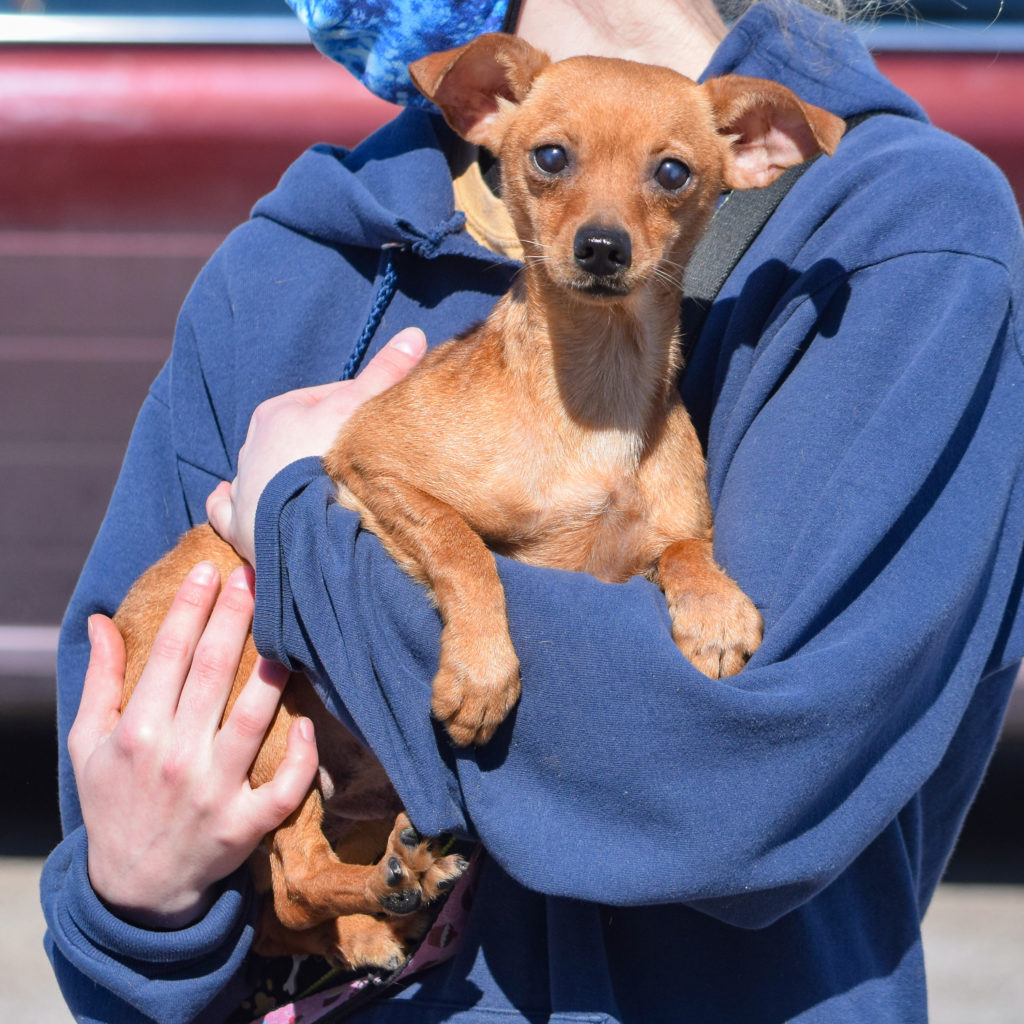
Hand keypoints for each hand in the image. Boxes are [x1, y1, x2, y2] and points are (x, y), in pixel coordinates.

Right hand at [68, 562, 318, 928]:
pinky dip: (301, 760)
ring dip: (271, 677)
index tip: (211, 570)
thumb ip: (99, 680)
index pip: (168, 655)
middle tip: (255, 575)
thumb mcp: (88, 743)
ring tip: (289, 633)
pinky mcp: (244, 826)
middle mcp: (174, 758)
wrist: (134, 888)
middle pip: (211, 674)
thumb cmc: (114, 801)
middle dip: (234, 619)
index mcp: (136, 733)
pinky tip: (309, 724)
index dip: (191, 608)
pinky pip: (282, 790)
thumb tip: (102, 620)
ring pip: (251, 722)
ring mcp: (213, 793)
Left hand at [207, 326, 427, 564]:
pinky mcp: (237, 525)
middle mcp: (252, 447)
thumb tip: (414, 333)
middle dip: (321, 449)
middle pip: (295, 439)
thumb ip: (385, 373)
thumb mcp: (360, 407)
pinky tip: (237, 502)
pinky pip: (225, 511)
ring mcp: (243, 488)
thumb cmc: (328, 460)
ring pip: (262, 474)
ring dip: (283, 479)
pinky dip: (231, 507)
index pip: (324, 402)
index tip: (378, 429)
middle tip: (357, 467)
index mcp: (276, 413)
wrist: (305, 527)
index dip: (355, 412)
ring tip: (315, 493)